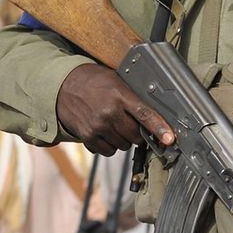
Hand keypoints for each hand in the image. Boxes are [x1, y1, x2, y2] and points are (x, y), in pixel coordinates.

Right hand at [56, 63, 174, 154]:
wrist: (62, 85)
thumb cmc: (94, 82)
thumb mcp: (115, 81)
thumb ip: (133, 98)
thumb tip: (157, 118)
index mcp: (118, 94)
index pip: (144, 114)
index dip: (159, 128)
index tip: (170, 139)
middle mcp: (108, 112)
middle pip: (136, 136)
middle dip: (137, 133)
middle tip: (130, 123)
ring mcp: (97, 126)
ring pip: (123, 145)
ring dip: (123, 139)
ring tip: (113, 125)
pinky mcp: (87, 136)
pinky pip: (108, 151)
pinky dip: (109, 145)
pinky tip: (103, 132)